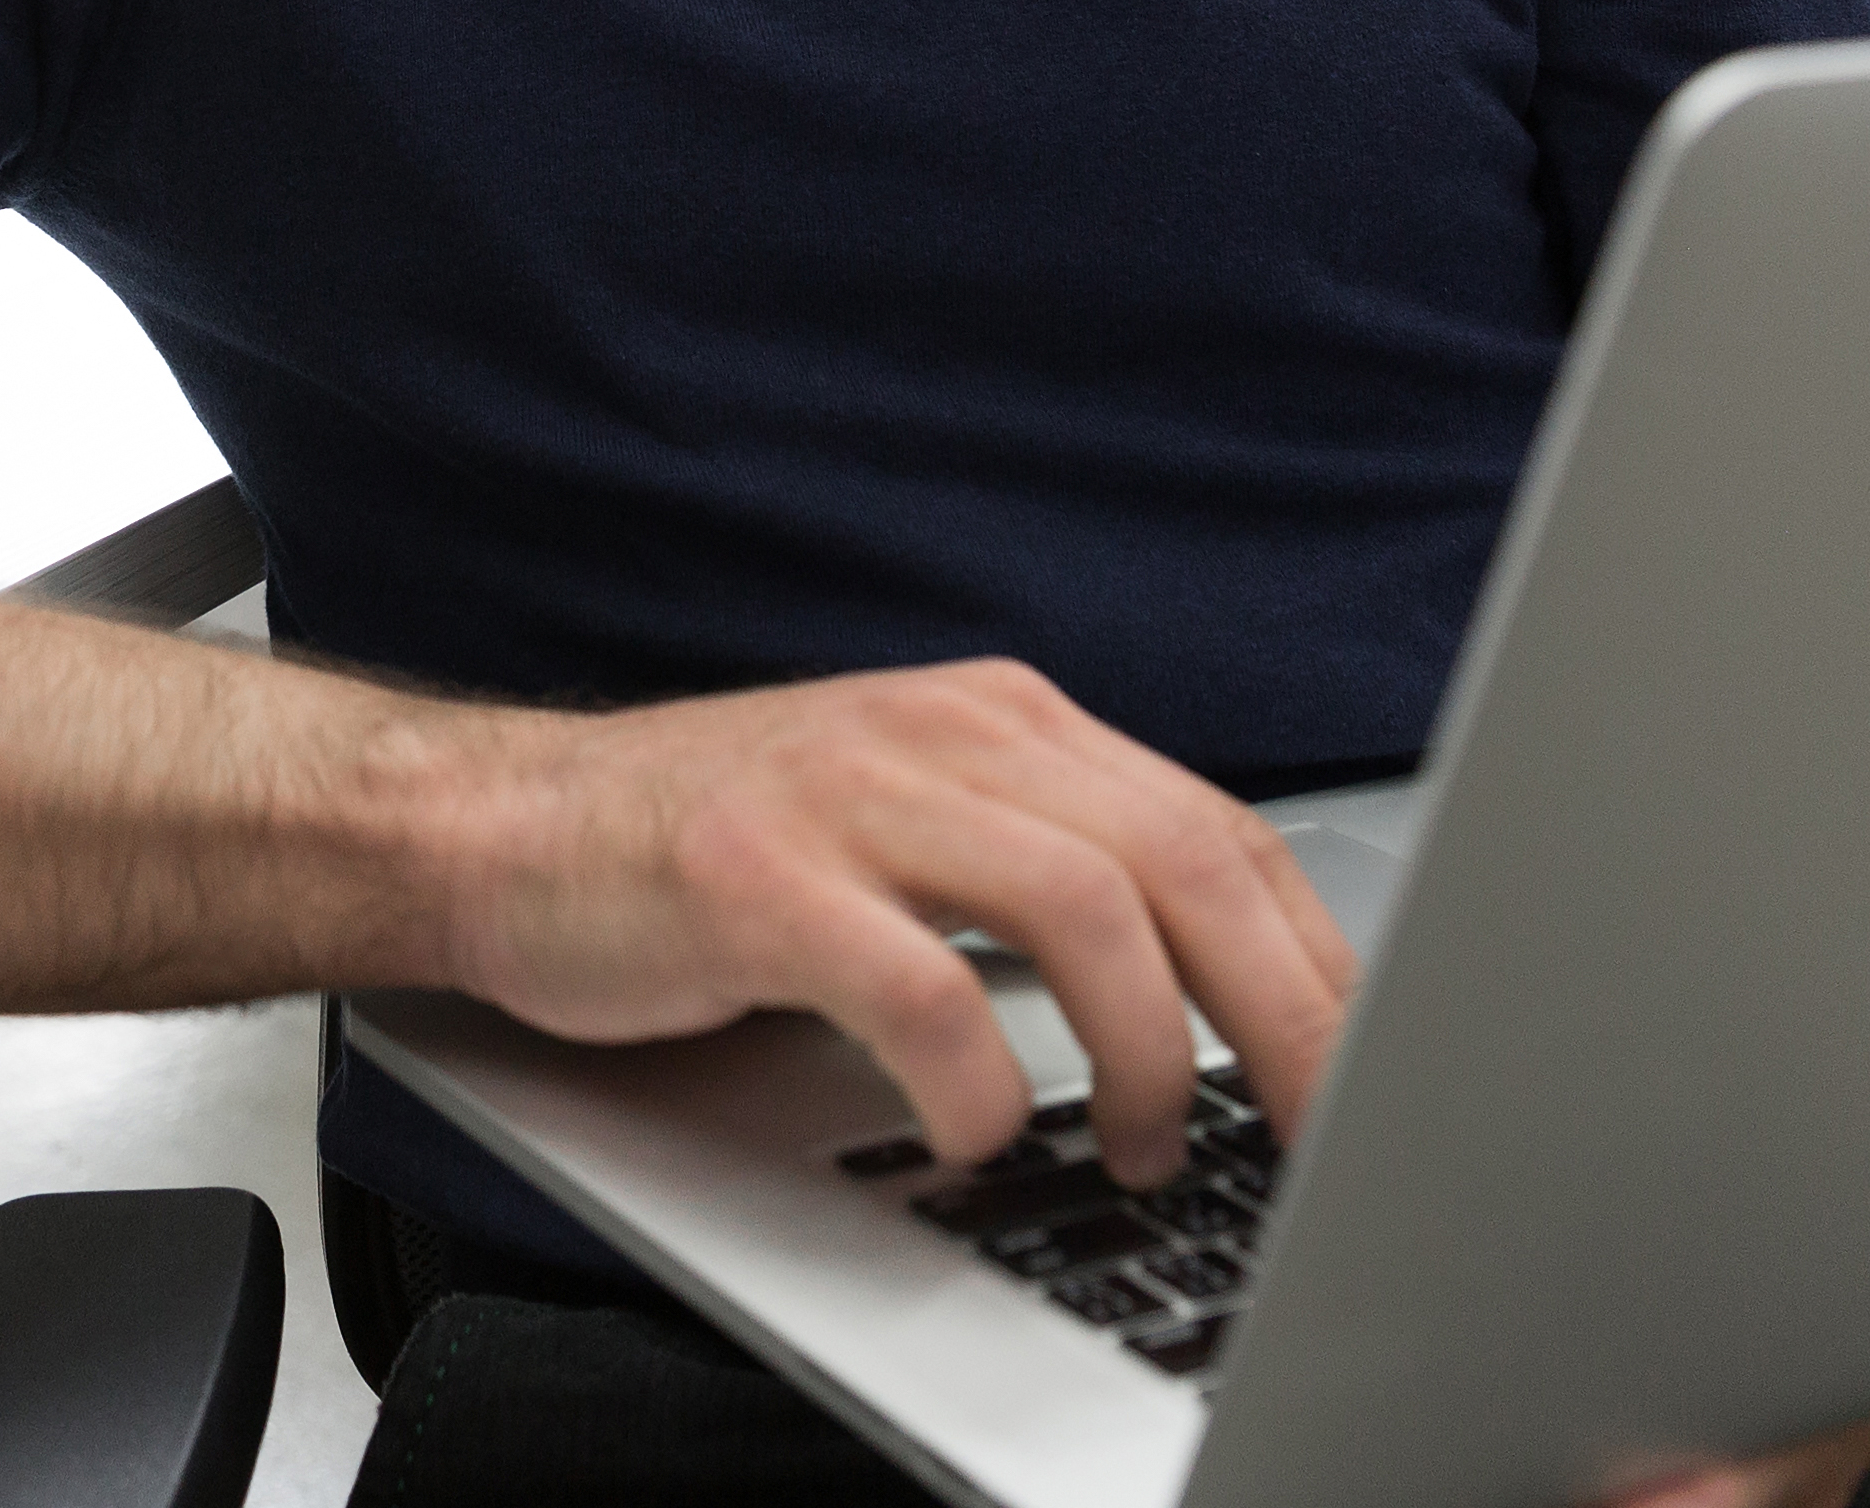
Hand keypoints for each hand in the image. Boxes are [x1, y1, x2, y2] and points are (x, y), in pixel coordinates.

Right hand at [429, 657, 1352, 1187]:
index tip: (1366, 1070)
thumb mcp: (912, 828)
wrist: (503, 826)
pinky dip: (979, 1083)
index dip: (1316, 961)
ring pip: (1083, 907)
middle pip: (1183, 860)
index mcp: (1001, 723)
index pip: (1218, 828)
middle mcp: (943, 735)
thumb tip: (1223, 1004)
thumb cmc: (714, 857)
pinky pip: (919, 988)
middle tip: (1317, 1134)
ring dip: (1144, 1053)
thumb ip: (1047, 874)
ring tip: (1143, 1146)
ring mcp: (848, 798)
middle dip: (1282, 1015)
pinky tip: (983, 1139)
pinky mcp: (755, 880)